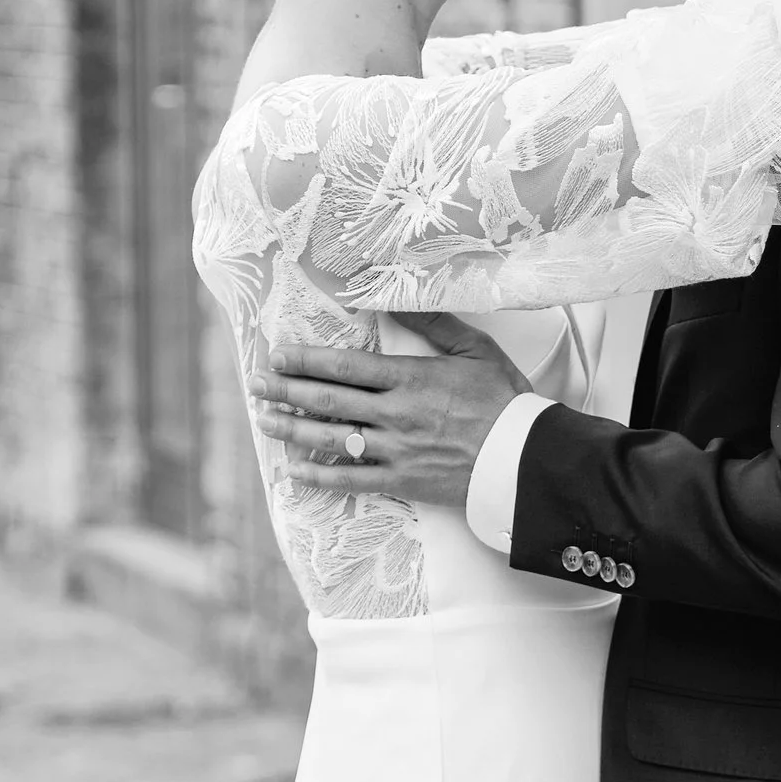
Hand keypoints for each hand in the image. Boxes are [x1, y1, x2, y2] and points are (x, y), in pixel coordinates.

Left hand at [248, 313, 528, 510]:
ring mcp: (396, 451)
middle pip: (328, 401)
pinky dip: (321, 476)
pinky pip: (353, 480)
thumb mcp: (475, 350)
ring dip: (293, 430)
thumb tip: (396, 299)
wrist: (526, 457)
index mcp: (411, 379)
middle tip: (255, 385)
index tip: (277, 355)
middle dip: (286, 391)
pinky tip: (296, 471)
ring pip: (332, 440)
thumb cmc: (506, 401)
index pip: (344, 367)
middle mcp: (395, 415)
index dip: (306, 360)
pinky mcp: (403, 482)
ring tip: (265, 422)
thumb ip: (434, 323)